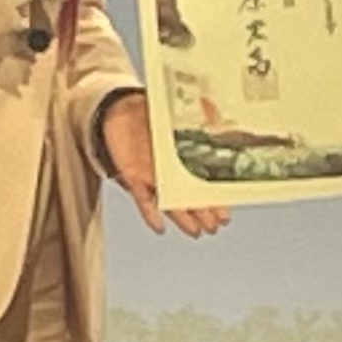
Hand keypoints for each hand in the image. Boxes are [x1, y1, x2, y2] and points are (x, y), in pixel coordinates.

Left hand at [100, 89, 225, 237]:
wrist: (115, 113)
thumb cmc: (147, 113)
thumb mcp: (177, 111)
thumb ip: (198, 114)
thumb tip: (215, 112)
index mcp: (185, 154)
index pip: (205, 179)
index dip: (216, 195)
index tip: (226, 208)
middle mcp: (171, 170)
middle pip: (190, 195)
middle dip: (204, 211)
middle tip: (214, 225)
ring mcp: (153, 176)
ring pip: (171, 202)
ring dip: (183, 217)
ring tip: (196, 230)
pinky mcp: (133, 179)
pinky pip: (143, 200)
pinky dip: (150, 214)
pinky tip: (159, 227)